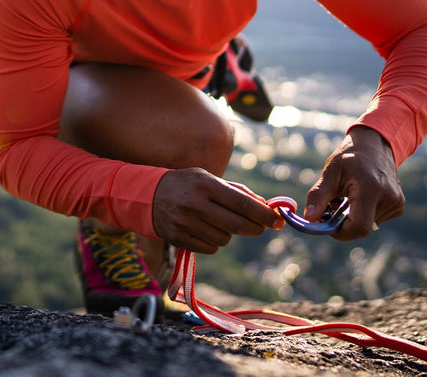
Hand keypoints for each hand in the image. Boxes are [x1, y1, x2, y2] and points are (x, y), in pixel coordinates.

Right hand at [152, 167, 282, 253]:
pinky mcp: (179, 239)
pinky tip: (204, 228)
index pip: (242, 204)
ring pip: (225, 238)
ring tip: (217, 220)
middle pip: (238, 225)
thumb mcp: (209, 179)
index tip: (278, 220)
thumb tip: (266, 208)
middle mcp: (195, 205)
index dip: (264, 215)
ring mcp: (186, 224)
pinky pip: (211, 247)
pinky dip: (214, 241)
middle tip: (262, 226)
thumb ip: (237, 192)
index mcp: (205, 185)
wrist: (148, 196)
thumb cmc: (187, 184)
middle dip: (256, 227)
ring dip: (229, 232)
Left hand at [304, 126, 403, 240]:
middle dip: (344, 222)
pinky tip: (361, 197)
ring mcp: (396, 202)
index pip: (359, 227)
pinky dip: (365, 213)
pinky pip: (377, 219)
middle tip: (334, 204)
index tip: (328, 224)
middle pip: (362, 227)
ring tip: (349, 196)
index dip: (341, 232)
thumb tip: (308, 219)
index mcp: (370, 188)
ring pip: (368, 224)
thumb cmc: (349, 157)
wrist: (375, 144)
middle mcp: (388, 197)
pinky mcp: (399, 205)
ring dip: (354, 217)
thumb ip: (318, 197)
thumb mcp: (330, 172)